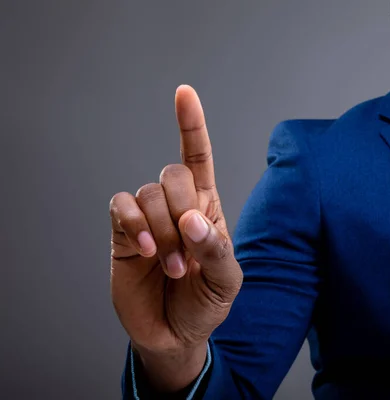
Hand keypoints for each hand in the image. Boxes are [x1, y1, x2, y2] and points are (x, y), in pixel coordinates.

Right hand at [109, 85, 242, 390]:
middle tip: (186, 254)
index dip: (191, 126)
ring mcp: (148, 217)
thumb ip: (215, 248)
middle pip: (174, 174)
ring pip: (148, 192)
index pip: (199, 158)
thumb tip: (192, 220)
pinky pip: (121, 205)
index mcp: (207, 208)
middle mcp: (177, 205)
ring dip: (161, 230)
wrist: (174, 333)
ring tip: (170, 265)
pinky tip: (143, 249)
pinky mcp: (123, 231)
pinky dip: (133, 223)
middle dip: (181, 211)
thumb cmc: (205, 302)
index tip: (183, 93)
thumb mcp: (226, 280)